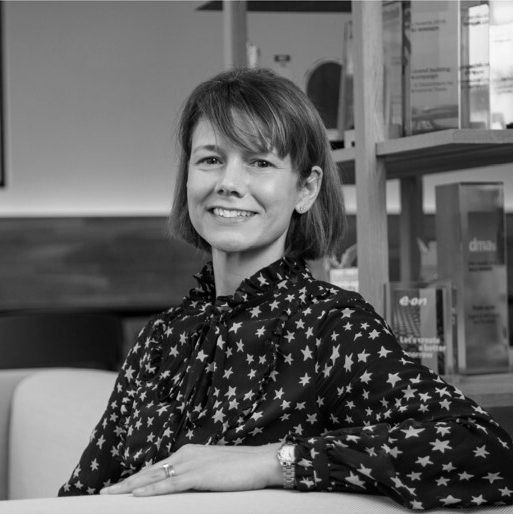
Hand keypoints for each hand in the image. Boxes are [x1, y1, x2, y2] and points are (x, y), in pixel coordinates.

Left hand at [99, 442, 282, 495]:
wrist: (263, 461)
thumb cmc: (242, 468)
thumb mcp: (215, 471)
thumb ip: (198, 477)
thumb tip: (185, 488)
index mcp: (189, 453)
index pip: (157, 468)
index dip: (137, 478)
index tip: (119, 487)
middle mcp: (186, 455)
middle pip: (149, 471)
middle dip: (125, 482)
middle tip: (103, 492)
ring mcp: (192, 463)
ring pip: (154, 476)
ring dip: (130, 486)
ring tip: (109, 494)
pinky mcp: (199, 475)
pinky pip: (170, 484)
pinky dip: (151, 489)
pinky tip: (137, 495)